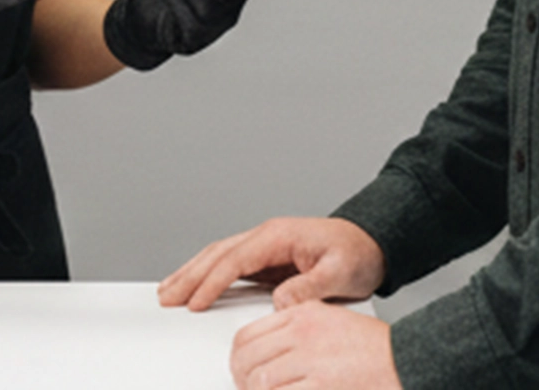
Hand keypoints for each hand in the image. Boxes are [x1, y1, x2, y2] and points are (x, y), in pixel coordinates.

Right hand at [159, 216, 384, 311]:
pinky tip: (197, 287)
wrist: (372, 244)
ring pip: (219, 257)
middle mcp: (266, 236)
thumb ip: (310, 287)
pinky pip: (230, 266)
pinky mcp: (267, 258)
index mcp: (278, 236)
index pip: (235, 259)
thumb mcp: (341, 274)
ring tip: (169, 291)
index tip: (195, 302)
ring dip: (192, 273)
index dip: (212, 281)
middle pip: (217, 254)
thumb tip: (279, 302)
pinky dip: (208, 275)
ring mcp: (265, 246)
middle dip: (189, 276)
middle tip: (165, 297)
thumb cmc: (358, 254)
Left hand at [228, 302, 395, 389]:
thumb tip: (267, 354)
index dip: (238, 359)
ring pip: (260, 381)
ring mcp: (311, 361)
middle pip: (247, 359)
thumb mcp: (331, 321)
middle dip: (242, 380)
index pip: (247, 335)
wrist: (406, 360)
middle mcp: (303, 334)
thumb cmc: (373, 348)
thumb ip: (297, 332)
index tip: (241, 370)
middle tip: (248, 389)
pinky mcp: (321, 386)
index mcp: (302, 315)